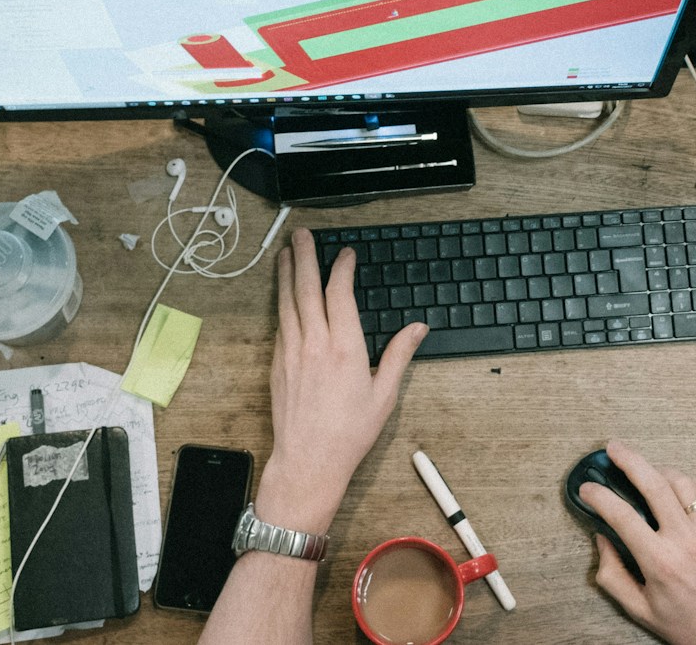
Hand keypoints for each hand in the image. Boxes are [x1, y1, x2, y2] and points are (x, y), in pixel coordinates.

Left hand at [256, 229, 426, 532]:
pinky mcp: (277, 364)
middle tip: (301, 234)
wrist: (308, 461)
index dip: (342, 268)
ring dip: (286, 274)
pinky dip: (281, 302)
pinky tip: (283, 294)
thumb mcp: (384, 395)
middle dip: (304, 257)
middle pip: (306, 289)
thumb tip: (418, 328)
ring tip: (286, 252)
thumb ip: (400, 355)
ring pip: (287, 302)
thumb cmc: (348, 433)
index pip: (339, 294)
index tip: (346, 254)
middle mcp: (315, 345)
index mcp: (345, 349)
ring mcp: (292, 353)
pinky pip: (279, 323)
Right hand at [580, 440, 695, 644]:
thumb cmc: (691, 627)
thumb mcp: (641, 610)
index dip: (599, 496)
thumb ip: (613, 576)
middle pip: (653, 483)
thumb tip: (601, 541)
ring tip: (647, 472)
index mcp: (659, 561)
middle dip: (628, 459)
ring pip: (682, 482)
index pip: (621, 515)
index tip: (588, 489)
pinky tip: (684, 489)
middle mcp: (685, 540)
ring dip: (660, 471)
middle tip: (614, 449)